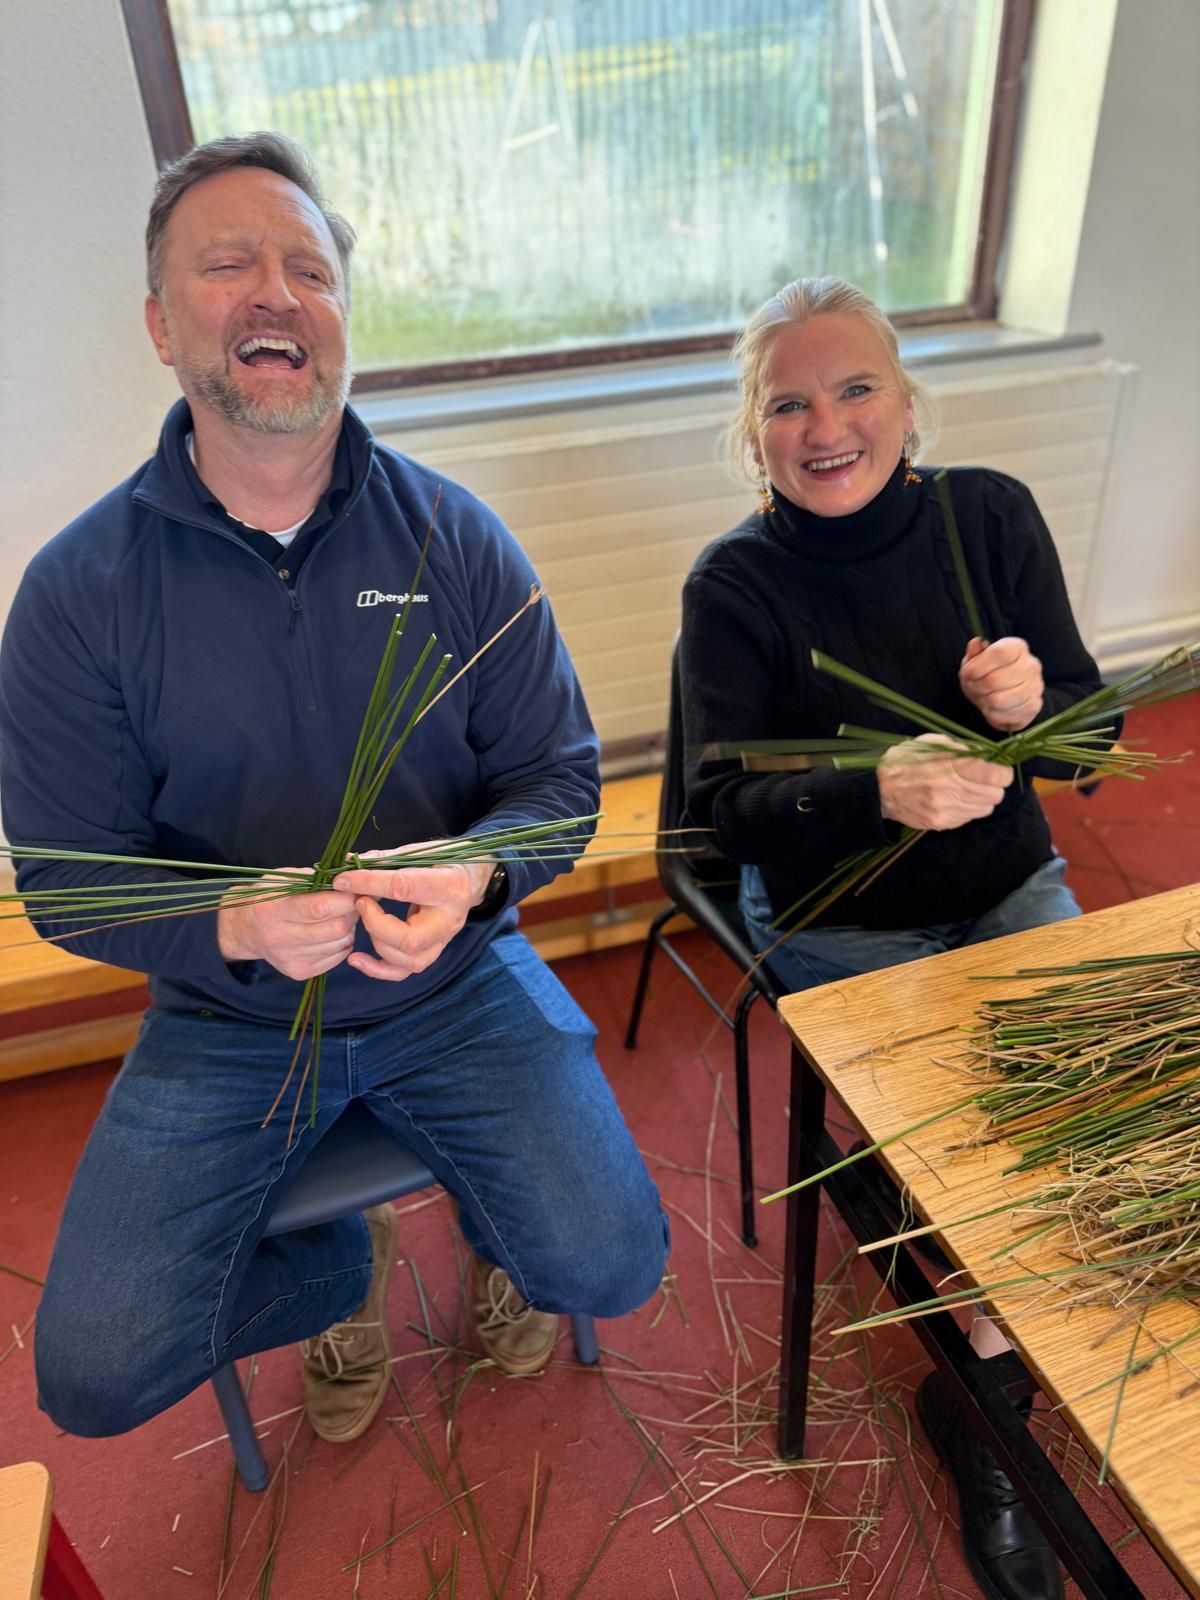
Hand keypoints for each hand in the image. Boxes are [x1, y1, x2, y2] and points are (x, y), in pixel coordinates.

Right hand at [218, 872, 359, 980]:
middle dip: (352, 912)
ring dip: (349, 927)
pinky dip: (342, 941)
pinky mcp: (299, 971)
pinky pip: (339, 956)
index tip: (354, 888)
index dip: (344, 898)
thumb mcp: (284, 879)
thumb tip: (352, 875)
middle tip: (352, 901)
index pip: (319, 908)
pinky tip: (330, 931)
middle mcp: (278, 938)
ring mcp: (289, 958)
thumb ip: (316, 877)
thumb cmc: (271, 897)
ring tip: (338, 915)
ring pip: (341, 943)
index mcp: (272, 909)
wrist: (247, 929)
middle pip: (336, 928)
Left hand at [330, 846, 493, 981]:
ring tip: (366, 918)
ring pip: (407, 960)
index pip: (404, 887)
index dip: (369, 883)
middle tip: (360, 902)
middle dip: (375, 923)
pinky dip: (377, 969)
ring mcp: (442, 941)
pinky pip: (404, 972)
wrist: (469, 881)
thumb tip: (347, 861)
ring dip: (376, 942)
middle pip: (409, 939)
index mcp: (448, 886)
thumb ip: (384, 860)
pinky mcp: (432, 953)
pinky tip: (356, 959)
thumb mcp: (419, 853)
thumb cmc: (442, 863)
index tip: (342, 880)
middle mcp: (449, 920)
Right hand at [877, 733, 1012, 830]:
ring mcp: (946, 809)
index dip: (1003, 772)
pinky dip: (968, 809)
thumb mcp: (932, 743)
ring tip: (970, 790)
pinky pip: (969, 818)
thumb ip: (961, 749)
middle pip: (995, 795)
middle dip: (995, 786)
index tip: (1000, 770)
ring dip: (983, 799)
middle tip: (986, 780)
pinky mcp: (940, 823)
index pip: (996, 775)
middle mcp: (951, 789)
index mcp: (951, 765)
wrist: (879, 788)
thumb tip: (987, 757)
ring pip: (985, 808)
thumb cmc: (906, 760)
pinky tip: (956, 799)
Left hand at [959, 636, 1043, 730]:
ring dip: (983, 701)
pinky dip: (991, 714)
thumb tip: (975, 643)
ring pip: (997, 700)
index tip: (966, 674)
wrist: (1007, 696)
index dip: (977, 666)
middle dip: (975, 687)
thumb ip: (974, 653)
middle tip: (972, 687)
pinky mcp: (1033, 707)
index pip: (999, 653)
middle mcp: (1031, 665)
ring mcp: (1035, 687)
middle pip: (994, 680)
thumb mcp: (976, 660)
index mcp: (1017, 647)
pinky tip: (992, 707)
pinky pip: (1002, 715)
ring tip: (982, 696)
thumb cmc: (988, 673)